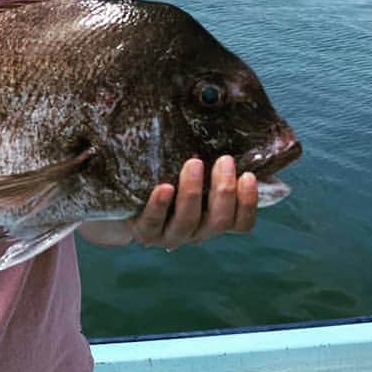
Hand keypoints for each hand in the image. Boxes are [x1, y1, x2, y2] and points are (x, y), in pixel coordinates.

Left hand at [78, 155, 257, 249]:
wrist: (124, 203)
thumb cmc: (167, 179)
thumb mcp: (192, 173)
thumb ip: (213, 163)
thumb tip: (237, 135)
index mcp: (212, 220)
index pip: (241, 223)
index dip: (248, 203)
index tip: (248, 175)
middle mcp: (196, 232)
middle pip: (218, 221)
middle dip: (224, 190)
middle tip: (224, 160)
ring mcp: (170, 235)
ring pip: (188, 221)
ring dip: (193, 192)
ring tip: (193, 163)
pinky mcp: (145, 232)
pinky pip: (153, 222)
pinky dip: (160, 205)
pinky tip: (164, 187)